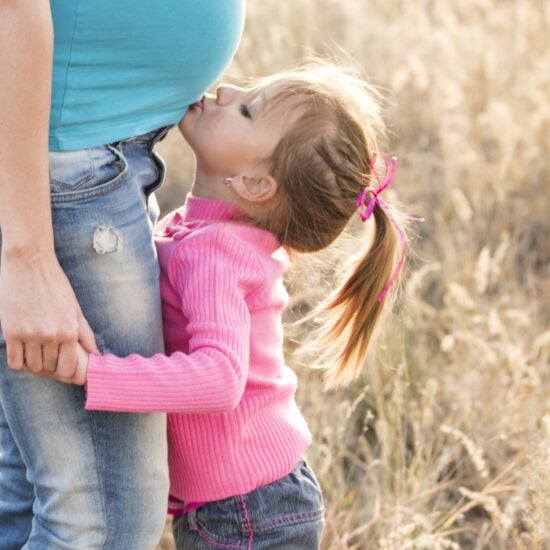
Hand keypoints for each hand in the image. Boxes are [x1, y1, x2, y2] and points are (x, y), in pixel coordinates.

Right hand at [0, 252, 97, 377]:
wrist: (30, 264)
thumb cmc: (55, 285)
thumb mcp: (75, 308)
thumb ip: (85, 334)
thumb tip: (96, 354)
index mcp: (70, 331)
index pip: (69, 368)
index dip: (66, 372)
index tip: (63, 367)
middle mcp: (51, 336)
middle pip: (50, 368)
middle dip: (50, 367)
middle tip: (48, 357)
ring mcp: (30, 335)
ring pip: (33, 367)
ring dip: (34, 364)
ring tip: (35, 352)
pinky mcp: (11, 332)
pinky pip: (15, 362)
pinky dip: (19, 361)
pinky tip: (23, 350)